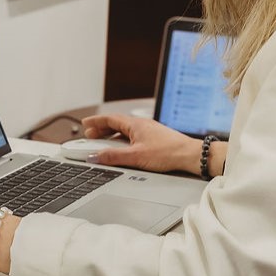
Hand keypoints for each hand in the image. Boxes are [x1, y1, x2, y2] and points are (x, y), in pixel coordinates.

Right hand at [80, 113, 199, 173]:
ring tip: (104, 144)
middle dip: (102, 129)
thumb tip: (95, 156)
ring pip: (125, 131)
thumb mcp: (135, 156)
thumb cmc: (168, 152)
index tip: (85, 124)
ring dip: (112, 136)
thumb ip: (113, 156)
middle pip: (116, 124)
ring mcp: (149, 131)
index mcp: (135, 124)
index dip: (96, 121)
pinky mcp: (155, 140)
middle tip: (91, 135)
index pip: (109, 119)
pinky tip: (124, 149)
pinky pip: (133, 137)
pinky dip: (123, 141)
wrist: (190, 156)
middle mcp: (141, 125)